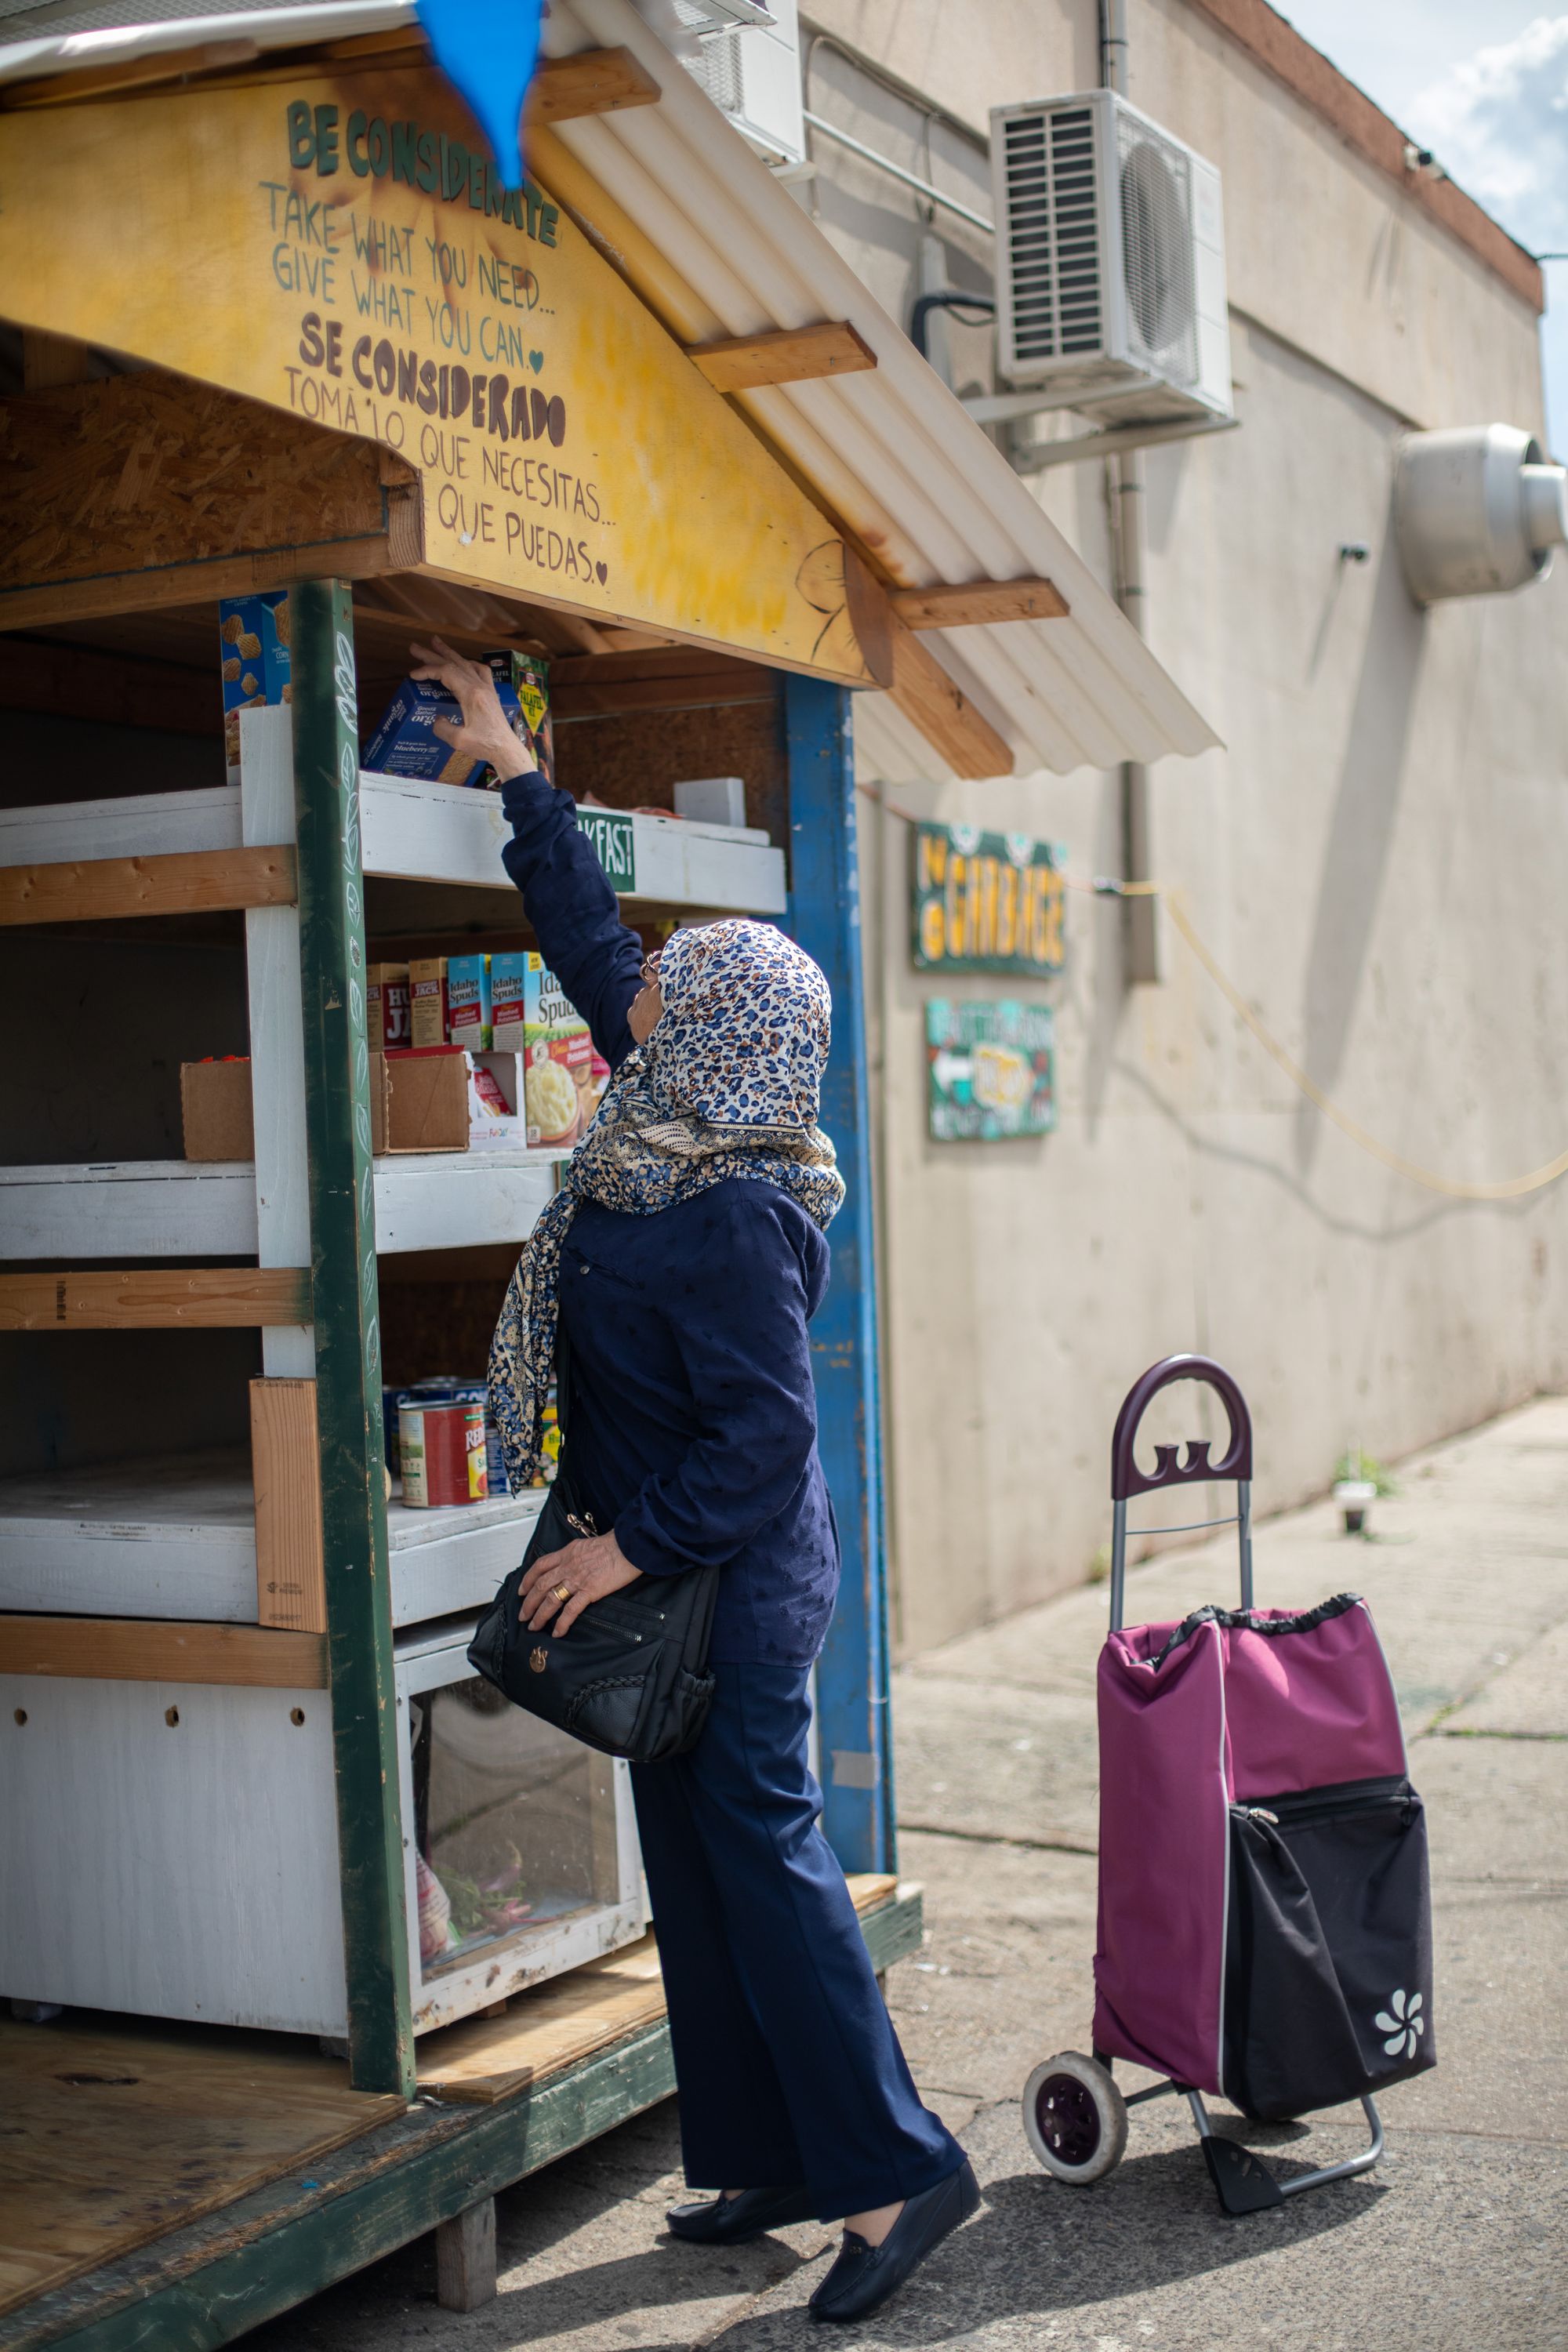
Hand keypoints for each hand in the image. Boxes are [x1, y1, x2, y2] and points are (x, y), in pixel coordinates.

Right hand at [408, 635, 532, 780]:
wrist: (507, 750)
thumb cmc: (486, 746)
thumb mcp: (458, 741)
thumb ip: (442, 728)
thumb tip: (436, 719)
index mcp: (471, 694)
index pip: (446, 672)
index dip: (427, 670)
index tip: (413, 675)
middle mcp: (480, 686)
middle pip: (453, 663)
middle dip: (432, 654)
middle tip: (415, 647)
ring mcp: (487, 688)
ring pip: (466, 663)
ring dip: (449, 653)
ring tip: (436, 643)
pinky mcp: (491, 694)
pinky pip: (480, 671)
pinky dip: (468, 663)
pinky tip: (463, 662)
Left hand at [519, 1528, 641, 1636]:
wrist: (628, 1545)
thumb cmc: (614, 1544)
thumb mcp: (587, 1545)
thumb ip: (576, 1555)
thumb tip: (572, 1562)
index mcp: (567, 1553)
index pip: (540, 1566)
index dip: (527, 1579)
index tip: (521, 1590)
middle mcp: (567, 1566)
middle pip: (540, 1586)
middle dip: (529, 1602)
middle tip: (523, 1615)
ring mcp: (577, 1579)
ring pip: (551, 1599)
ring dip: (539, 1615)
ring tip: (533, 1626)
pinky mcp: (589, 1591)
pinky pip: (571, 1610)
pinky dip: (562, 1622)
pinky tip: (557, 1632)